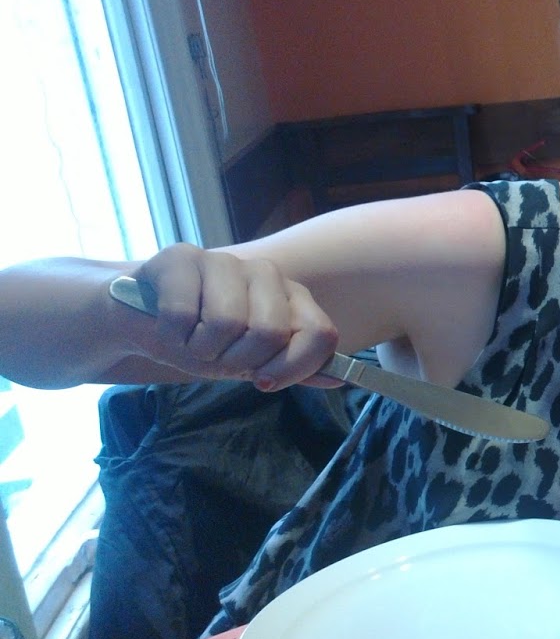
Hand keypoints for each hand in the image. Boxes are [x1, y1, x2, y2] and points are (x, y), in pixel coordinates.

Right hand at [126, 243, 339, 388]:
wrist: (141, 324)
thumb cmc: (203, 341)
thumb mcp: (252, 363)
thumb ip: (295, 367)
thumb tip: (340, 377)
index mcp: (292, 297)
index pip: (320, 333)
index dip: (294, 368)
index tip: (263, 380)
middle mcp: (266, 273)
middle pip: (272, 332)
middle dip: (237, 360)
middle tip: (217, 356)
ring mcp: (224, 260)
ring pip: (227, 322)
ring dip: (200, 349)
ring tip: (191, 339)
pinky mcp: (180, 257)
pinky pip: (183, 313)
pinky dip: (171, 335)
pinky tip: (168, 326)